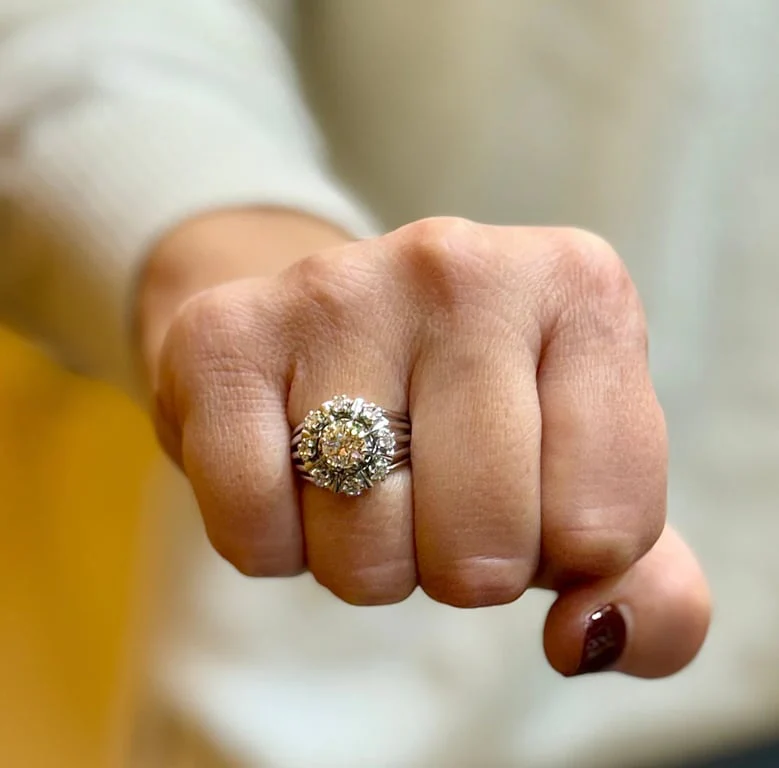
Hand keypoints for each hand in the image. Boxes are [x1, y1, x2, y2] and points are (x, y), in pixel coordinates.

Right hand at [142, 214, 709, 677]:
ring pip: (363, 547)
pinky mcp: (224, 334)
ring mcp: (336, 289)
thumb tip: (589, 640)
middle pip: (482, 545)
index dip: (561, 555)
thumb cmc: (474, 417)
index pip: (605, 526)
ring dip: (366, 557)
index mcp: (578, 290)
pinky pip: (255, 531)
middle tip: (434, 497)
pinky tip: (289, 470)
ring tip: (362, 477)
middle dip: (458, 565)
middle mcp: (460, 266)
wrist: (336, 329)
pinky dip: (275, 543)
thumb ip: (647, 587)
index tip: (529, 500)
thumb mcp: (583, 481)